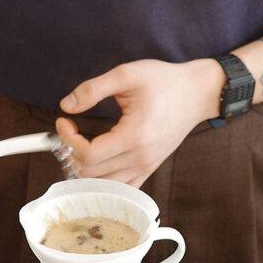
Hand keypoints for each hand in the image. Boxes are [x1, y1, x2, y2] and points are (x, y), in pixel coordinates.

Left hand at [56, 59, 224, 186]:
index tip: (64, 120)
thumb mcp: (127, 74)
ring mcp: (146, 166)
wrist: (198, 93)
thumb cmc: (164, 81)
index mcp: (134, 136)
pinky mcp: (149, 168)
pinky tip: (97, 158)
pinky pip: (120, 188)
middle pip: (91, 173)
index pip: (89, 154)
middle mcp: (141, 158)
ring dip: (85, 167)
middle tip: (71, 130)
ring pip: (103, 185)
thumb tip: (66, 106)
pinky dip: (102, 179)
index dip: (68, 139)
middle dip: (72, 152)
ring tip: (81, 144)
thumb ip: (93, 89)